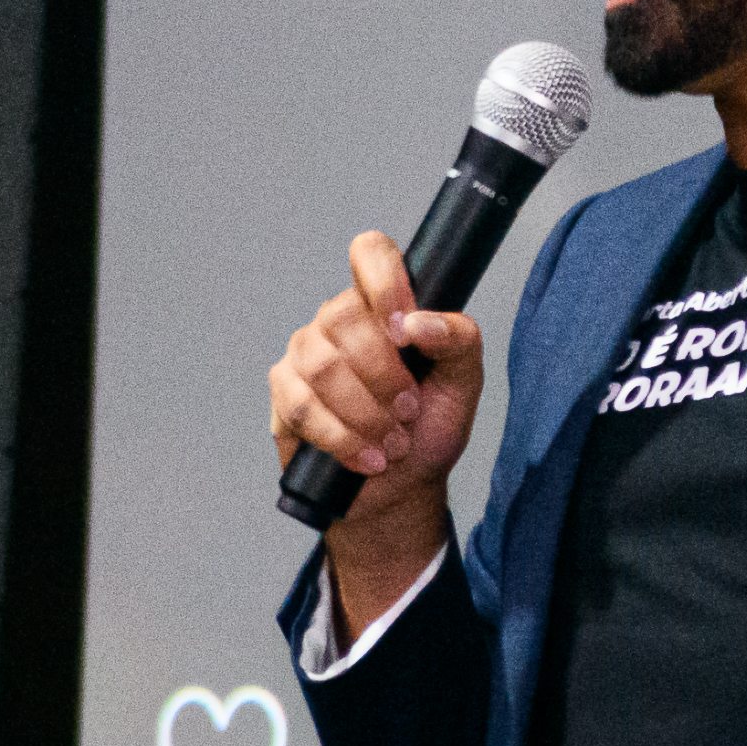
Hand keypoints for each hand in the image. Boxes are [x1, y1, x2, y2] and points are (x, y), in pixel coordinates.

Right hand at [270, 227, 486, 624]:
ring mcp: (304, 354)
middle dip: (385, 376)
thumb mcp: (463, 384)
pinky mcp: (283, 394)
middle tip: (408, 411)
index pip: (370, 253)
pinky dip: (342, 438)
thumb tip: (421, 322)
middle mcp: (338, 320)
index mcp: (383, 304)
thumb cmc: (427, 429)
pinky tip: (366, 457)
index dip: (384, 281)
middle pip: (345, 318)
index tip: (404, 329)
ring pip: (323, 365)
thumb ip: (458, 341)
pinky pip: (302, 405)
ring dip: (366, 413)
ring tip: (392, 441)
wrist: (399, 491)